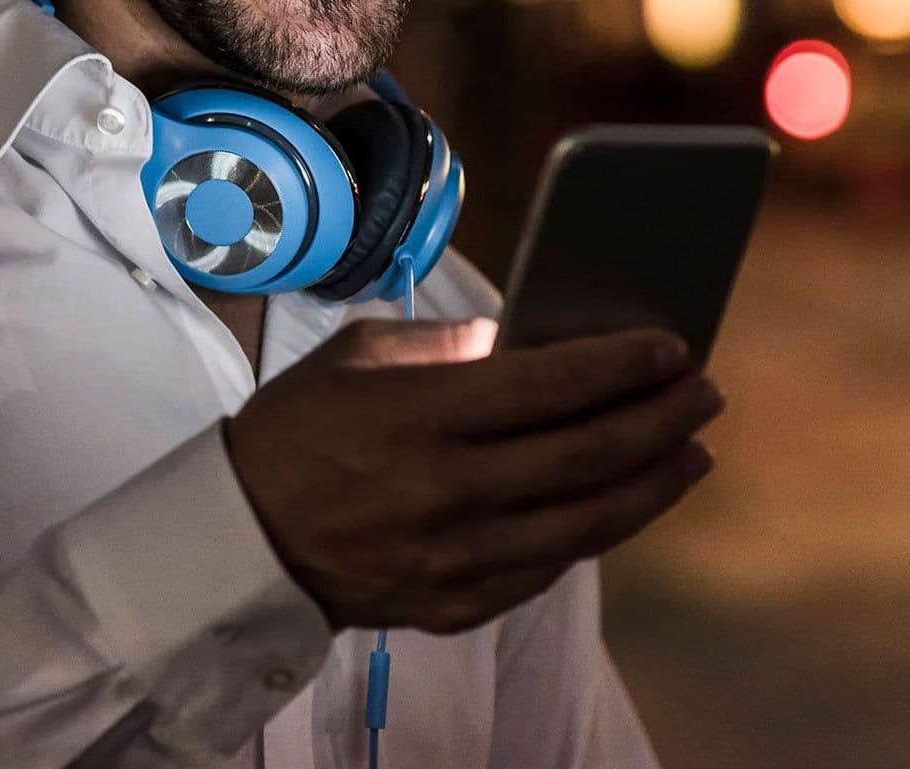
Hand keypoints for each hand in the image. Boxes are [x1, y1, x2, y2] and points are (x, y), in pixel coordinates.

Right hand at [223, 317, 719, 633]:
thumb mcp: (357, 355)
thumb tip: (525, 341)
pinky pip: (551, 569)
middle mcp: (449, 490)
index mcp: (420, 416)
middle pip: (587, 454)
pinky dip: (597, 531)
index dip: (620, 364)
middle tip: (702, 392)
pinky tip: (622, 501)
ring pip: (589, 523)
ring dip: (653, 483)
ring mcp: (459, 557)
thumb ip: (445, 345)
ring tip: (691, 453)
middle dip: (659, 418)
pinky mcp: (460, 604)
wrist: (245, 536)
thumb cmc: (297, 426)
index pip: (549, 386)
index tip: (672, 344)